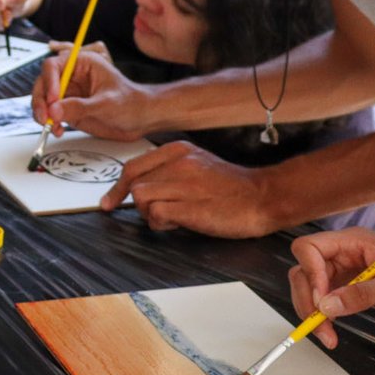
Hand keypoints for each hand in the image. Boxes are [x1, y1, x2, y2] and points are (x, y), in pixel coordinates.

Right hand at [30, 45, 153, 139]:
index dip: (49, 82)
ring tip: (50, 125)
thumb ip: (80, 106)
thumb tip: (54, 110)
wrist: (142, 119)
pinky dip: (50, 123)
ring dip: (42, 113)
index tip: (51, 99)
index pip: (54, 66)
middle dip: (41, 100)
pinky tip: (58, 130)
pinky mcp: (68, 109)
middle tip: (45, 117)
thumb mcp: (107, 104)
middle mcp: (72, 77)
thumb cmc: (131, 103)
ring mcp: (69, 94)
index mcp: (82, 64)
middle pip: (43, 83)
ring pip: (44, 99)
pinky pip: (51, 114)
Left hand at [98, 141, 277, 237]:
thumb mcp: (198, 165)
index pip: (133, 166)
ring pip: (140, 198)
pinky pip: (155, 213)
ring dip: (150, 214)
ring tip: (173, 218)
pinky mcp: (190, 205)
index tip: (110, 202)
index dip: (117, 187)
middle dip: (137, 203)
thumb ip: (170, 171)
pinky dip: (161, 223)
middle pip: (133, 183)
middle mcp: (178, 163)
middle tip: (157, 214)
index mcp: (178, 151)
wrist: (263, 197)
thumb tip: (141, 187)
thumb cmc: (231, 187)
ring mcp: (184, 183)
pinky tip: (179, 223)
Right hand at [289, 233, 374, 348]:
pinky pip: (327, 298)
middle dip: (306, 298)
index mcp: (353, 242)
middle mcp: (345, 253)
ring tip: (327, 336)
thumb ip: (363, 295)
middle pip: (304, 269)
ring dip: (312, 310)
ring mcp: (348, 270)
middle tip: (320, 327)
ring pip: (311, 286)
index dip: (309, 273)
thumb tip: (325, 307)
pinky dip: (325, 315)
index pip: (310, 248)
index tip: (322, 301)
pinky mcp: (354, 286)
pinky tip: (333, 331)